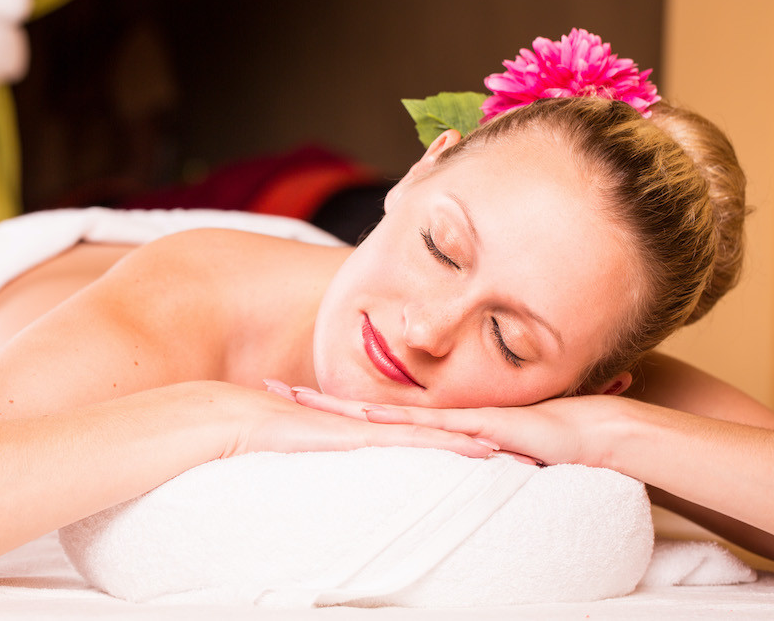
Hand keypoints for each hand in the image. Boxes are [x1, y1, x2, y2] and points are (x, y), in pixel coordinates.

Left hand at [264, 380, 628, 468]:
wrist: (588, 429)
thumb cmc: (540, 440)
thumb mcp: (482, 449)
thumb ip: (451, 454)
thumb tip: (427, 472)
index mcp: (428, 424)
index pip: (367, 418)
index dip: (329, 409)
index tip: (290, 398)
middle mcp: (433, 417)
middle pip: (361, 410)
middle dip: (316, 401)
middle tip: (271, 387)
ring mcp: (450, 418)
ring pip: (382, 415)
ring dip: (339, 410)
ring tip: (294, 399)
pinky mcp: (474, 426)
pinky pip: (427, 427)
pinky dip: (394, 425)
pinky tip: (363, 421)